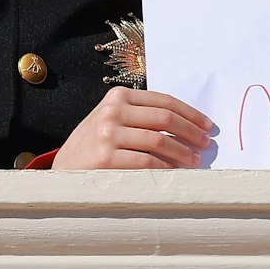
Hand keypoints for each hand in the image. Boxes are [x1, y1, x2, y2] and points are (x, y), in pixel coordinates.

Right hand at [52, 87, 212, 169]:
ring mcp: (108, 134)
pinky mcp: (106, 158)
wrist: (62, 171)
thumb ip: (140, 116)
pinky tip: (175, 172)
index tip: (207, 125)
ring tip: (195, 160)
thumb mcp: (111, 120)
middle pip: (165, 119)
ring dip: (183, 152)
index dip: (190, 114)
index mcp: (117, 96)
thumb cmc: (93, 146)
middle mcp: (113, 111)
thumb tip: (186, 125)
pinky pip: (147, 162)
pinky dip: (166, 167)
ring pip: (159, 141)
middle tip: (206, 144)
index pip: (164, 101)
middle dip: (191, 132)